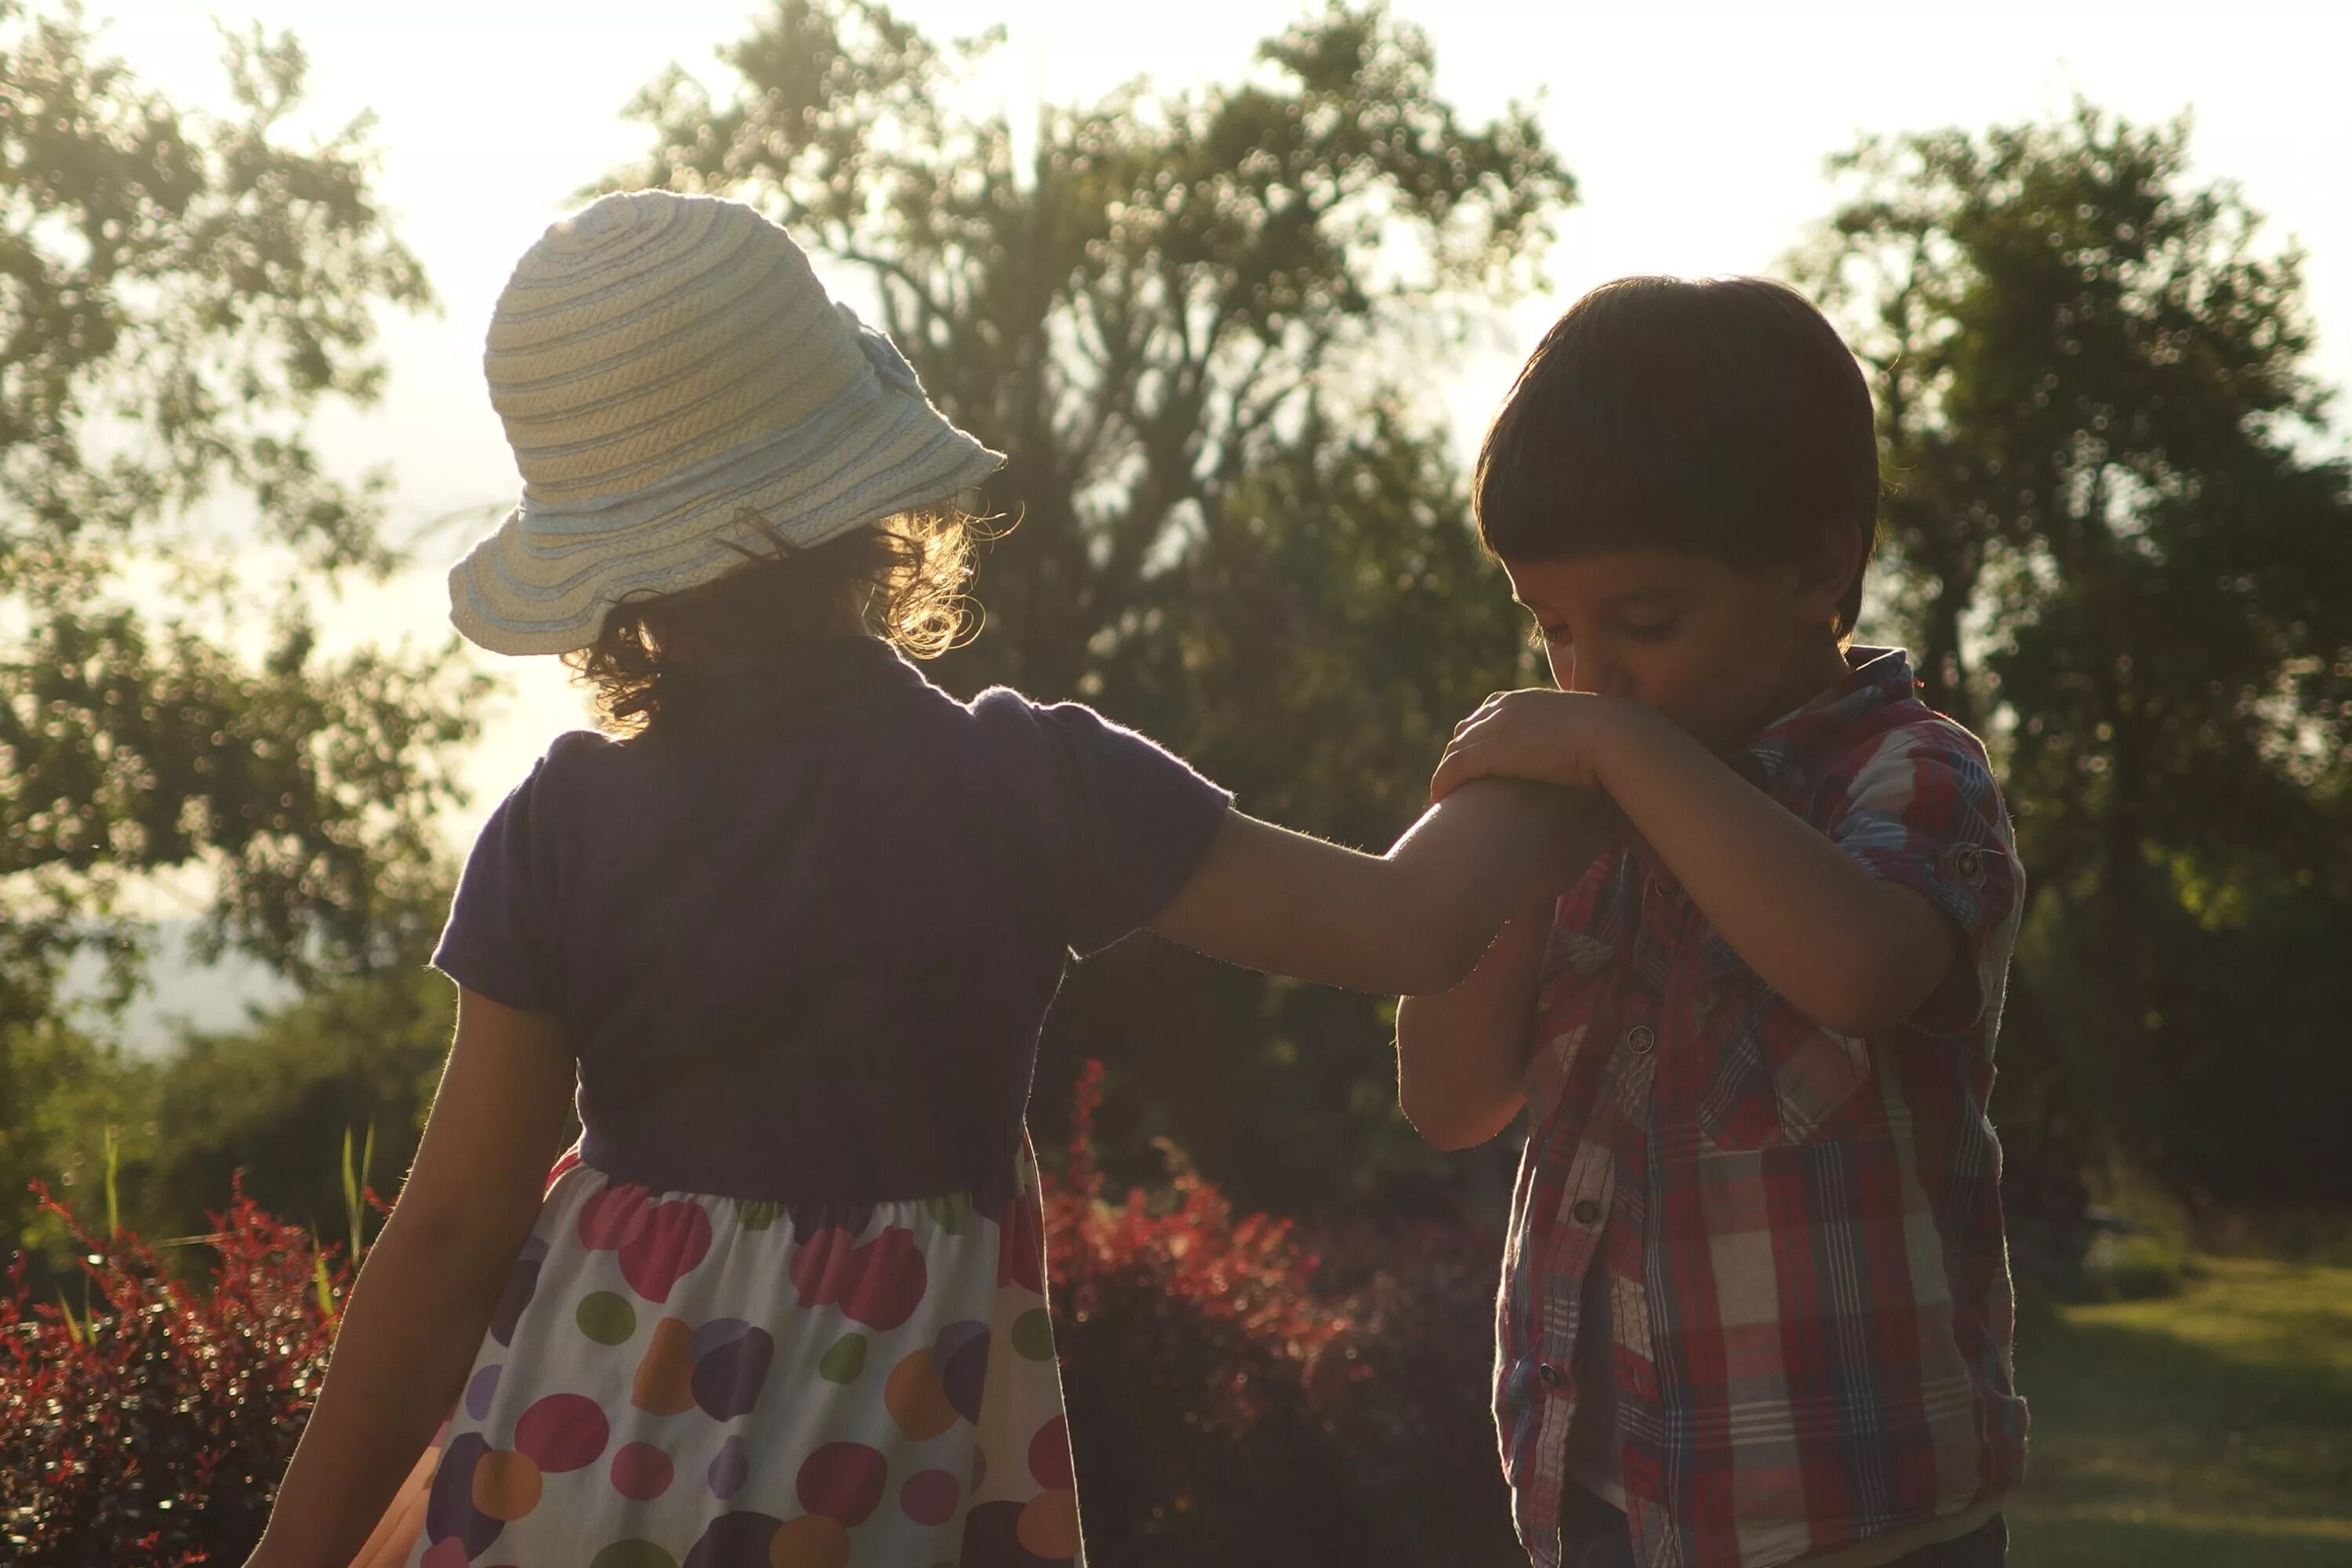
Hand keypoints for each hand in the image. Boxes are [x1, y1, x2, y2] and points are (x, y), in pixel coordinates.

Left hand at [1432, 689, 1638, 800]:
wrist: (1609, 734)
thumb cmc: (1613, 737)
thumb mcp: (1590, 731)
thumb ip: (1580, 737)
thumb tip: (1594, 754)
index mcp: (1525, 700)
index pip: (1487, 716)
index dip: (1478, 739)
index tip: (1477, 762)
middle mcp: (1502, 709)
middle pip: (1465, 733)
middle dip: (1458, 756)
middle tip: (1456, 783)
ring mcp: (1492, 728)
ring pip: (1454, 752)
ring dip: (1447, 773)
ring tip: (1444, 796)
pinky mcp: (1486, 751)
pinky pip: (1452, 769)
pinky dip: (1442, 783)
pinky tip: (1438, 800)